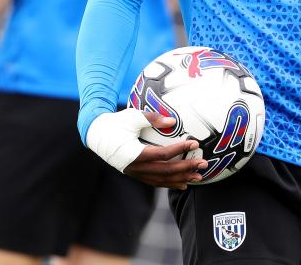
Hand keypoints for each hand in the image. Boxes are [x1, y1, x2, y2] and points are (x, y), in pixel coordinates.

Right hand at [86, 109, 206, 189]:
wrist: (96, 134)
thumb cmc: (115, 123)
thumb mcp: (132, 116)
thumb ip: (153, 118)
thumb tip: (173, 122)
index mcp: (134, 153)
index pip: (162, 154)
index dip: (179, 149)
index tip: (194, 143)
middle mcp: (135, 167)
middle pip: (165, 171)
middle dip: (186, 168)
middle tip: (203, 163)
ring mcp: (135, 172)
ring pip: (161, 180)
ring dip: (181, 178)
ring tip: (198, 177)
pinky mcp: (135, 173)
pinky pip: (155, 181)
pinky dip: (169, 183)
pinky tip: (182, 184)